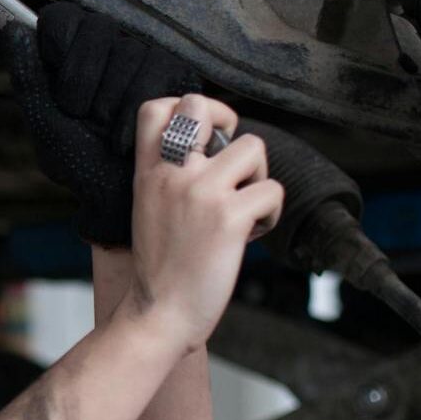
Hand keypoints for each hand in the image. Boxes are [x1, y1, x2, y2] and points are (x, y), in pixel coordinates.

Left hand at [3, 4, 202, 246]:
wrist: (119, 197)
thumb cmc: (80, 162)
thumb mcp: (45, 122)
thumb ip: (28, 76)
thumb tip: (14, 28)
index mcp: (71, 57)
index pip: (62, 19)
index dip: (59, 50)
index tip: (57, 87)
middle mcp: (108, 50)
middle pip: (96, 28)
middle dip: (83, 81)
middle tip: (82, 115)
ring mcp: (143, 58)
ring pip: (128, 51)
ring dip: (109, 102)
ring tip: (105, 130)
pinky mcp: (176, 73)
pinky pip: (156, 70)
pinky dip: (134, 110)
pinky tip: (126, 136)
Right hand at [126, 95, 283, 349]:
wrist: (159, 313)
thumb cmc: (160, 267)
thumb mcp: (149, 209)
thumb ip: (170, 176)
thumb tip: (214, 150)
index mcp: (148, 173)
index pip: (157, 108)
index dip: (190, 106)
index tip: (206, 133)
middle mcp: (173, 174)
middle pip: (202, 107)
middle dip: (229, 124)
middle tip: (233, 162)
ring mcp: (201, 193)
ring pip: (254, 147)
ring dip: (258, 177)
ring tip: (244, 208)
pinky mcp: (230, 218)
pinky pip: (272, 191)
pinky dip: (270, 215)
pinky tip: (250, 236)